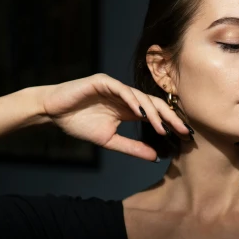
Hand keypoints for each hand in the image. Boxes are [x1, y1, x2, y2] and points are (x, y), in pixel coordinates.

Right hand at [41, 73, 191, 160]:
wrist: (53, 113)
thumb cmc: (79, 123)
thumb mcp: (109, 140)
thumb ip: (131, 147)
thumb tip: (155, 157)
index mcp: (129, 109)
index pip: (156, 114)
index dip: (170, 123)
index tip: (184, 137)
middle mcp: (126, 96)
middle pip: (154, 104)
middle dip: (170, 117)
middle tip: (183, 130)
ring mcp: (116, 87)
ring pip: (141, 97)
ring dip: (153, 113)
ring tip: (162, 127)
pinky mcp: (103, 81)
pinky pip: (122, 90)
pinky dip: (133, 100)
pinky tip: (141, 113)